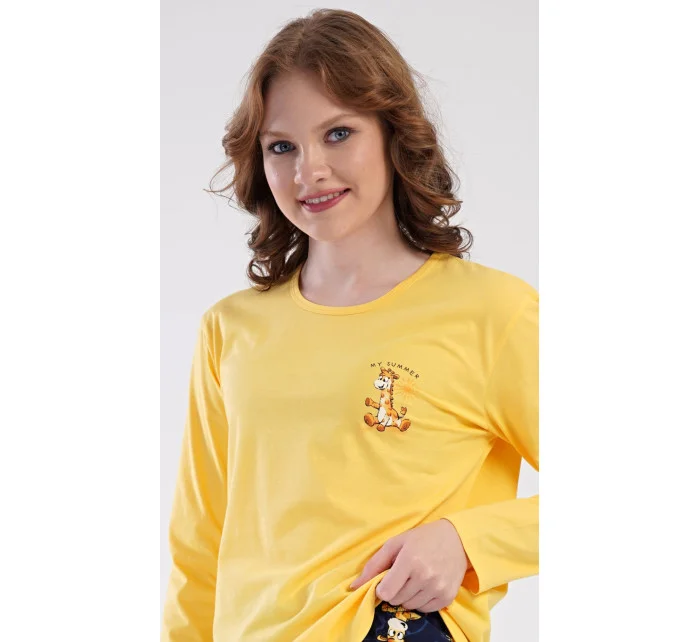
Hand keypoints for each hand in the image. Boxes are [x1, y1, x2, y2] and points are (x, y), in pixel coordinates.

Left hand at [348, 519, 469, 612]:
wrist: (457, 539)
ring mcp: (438, 587)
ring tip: (415, 578)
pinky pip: (425, 609)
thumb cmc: (422, 538)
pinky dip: (421, 600)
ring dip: (408, 596)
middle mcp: (425, 576)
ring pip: (410, 606)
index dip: (382, 588)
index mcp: (410, 560)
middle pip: (397, 600)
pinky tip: (425, 585)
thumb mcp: (395, 543)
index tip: (386, 580)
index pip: (386, 592)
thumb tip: (353, 586)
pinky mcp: (448, 596)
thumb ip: (374, 565)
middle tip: (403, 575)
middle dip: (395, 590)